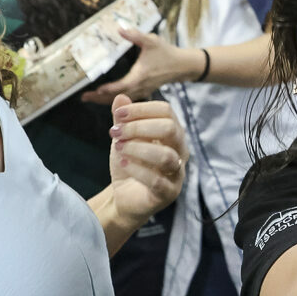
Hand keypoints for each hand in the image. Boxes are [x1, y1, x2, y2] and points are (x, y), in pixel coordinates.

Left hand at [83, 28, 194, 102]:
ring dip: (104, 101)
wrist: (181, 66)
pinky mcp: (143, 92)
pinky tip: (103, 99)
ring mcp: (142, 91)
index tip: (97, 90)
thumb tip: (119, 28)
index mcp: (141, 76)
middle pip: (118, 97)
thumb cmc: (166, 53)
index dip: (110, 89)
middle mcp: (141, 86)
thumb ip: (135, 35)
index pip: (123, 85)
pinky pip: (126, 101)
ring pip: (121, 101)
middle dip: (99, 98)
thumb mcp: (151, 41)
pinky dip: (113, 101)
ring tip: (88, 99)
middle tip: (83, 98)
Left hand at [104, 96, 188, 226]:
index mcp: (173, 133)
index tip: (118, 114)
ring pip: (166, 156)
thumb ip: (122, 120)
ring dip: (137, 148)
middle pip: (170, 129)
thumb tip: (120, 97)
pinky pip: (156, 180)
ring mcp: (177, 173)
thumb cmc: (130, 164)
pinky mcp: (168, 193)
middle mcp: (180, 150)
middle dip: (139, 127)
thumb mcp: (123, 138)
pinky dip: (136, 169)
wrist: (126, 198)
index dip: (141, 109)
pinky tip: (122, 164)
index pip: (166, 111)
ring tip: (119, 148)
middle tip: (116, 132)